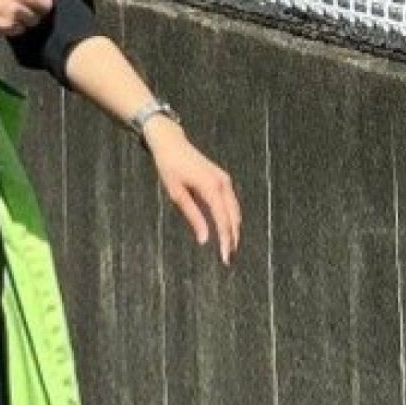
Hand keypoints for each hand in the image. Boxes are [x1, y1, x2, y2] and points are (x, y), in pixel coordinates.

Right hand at [0, 0, 53, 37]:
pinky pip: (21, 30)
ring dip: (27, 20)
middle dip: (40, 9)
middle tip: (29, 10)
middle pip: (46, 5)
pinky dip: (15, 29)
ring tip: (12, 16)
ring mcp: (15, 11)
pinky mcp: (9, 26)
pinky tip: (4, 23)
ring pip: (35, 19)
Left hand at [145, 119, 240, 265]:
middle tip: (228, 260)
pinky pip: (231, 204)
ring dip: (234, 231)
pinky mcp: (223, 180)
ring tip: (229, 249)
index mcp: (211, 187)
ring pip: (235, 212)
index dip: (225, 240)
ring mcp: (225, 180)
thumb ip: (193, 217)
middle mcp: (223, 183)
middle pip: (233, 218)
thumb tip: (204, 239)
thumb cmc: (170, 168)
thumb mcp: (177, 195)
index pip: (223, 220)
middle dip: (232, 239)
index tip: (224, 258)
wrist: (172, 144)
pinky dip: (231, 219)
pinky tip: (227, 231)